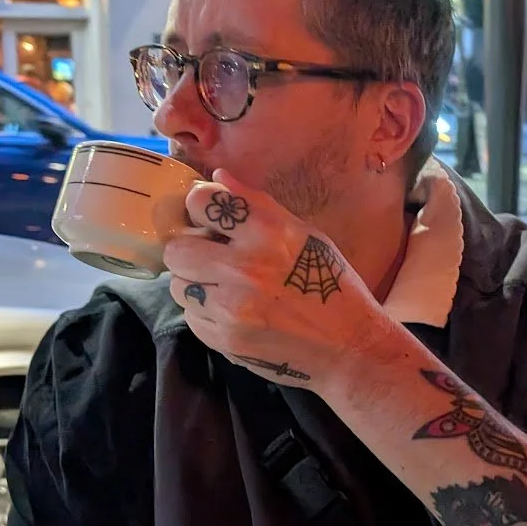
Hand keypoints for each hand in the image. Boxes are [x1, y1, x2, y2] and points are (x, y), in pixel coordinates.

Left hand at [162, 169, 386, 391]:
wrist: (349, 347)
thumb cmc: (330, 284)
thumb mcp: (305, 234)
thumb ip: (258, 205)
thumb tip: (217, 178)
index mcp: (268, 233)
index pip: (200, 202)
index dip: (201, 208)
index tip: (209, 218)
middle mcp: (244, 268)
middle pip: (176, 249)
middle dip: (189, 250)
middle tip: (209, 257)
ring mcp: (231, 308)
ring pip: (179, 285)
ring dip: (195, 284)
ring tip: (224, 288)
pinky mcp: (225, 340)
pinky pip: (192, 317)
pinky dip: (206, 313)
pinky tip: (233, 313)